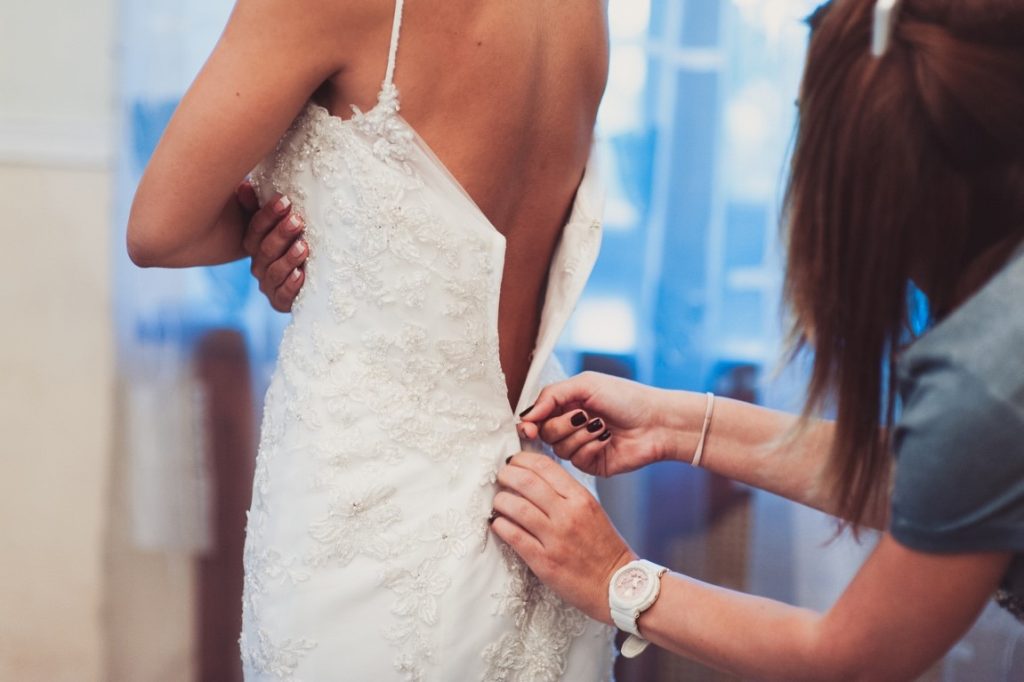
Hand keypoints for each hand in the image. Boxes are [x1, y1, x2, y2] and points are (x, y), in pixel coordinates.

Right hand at [236, 181, 307, 311]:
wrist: (315, 283)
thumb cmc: (295, 246)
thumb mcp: (280, 225)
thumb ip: (259, 207)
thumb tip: (245, 184)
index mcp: (255, 244)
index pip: (255, 228)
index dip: (268, 214)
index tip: (285, 200)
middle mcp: (258, 264)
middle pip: (265, 249)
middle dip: (281, 233)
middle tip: (297, 220)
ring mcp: (269, 285)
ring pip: (274, 271)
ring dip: (288, 258)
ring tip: (303, 247)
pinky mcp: (281, 302)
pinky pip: (283, 295)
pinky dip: (291, 285)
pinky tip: (301, 275)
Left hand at [490, 451, 635, 623]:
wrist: (616, 585)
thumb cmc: (604, 547)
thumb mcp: (591, 510)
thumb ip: (566, 493)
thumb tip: (535, 477)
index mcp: (581, 498)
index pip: (545, 467)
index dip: (522, 459)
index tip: (513, 462)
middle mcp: (568, 514)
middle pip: (526, 481)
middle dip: (507, 475)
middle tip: (501, 477)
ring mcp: (555, 539)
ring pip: (516, 507)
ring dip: (500, 501)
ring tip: (499, 502)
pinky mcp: (544, 562)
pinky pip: (514, 536)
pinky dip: (501, 526)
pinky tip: (499, 524)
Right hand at [519, 372, 700, 476]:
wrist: (656, 421)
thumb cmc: (626, 398)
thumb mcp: (586, 385)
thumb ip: (551, 396)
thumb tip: (526, 414)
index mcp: (566, 406)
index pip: (536, 417)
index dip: (530, 423)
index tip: (530, 427)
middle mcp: (570, 427)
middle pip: (545, 434)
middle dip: (563, 425)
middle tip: (584, 416)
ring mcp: (580, 447)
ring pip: (560, 449)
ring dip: (582, 435)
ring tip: (602, 425)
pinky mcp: (592, 464)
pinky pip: (577, 461)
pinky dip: (592, 447)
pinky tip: (608, 438)